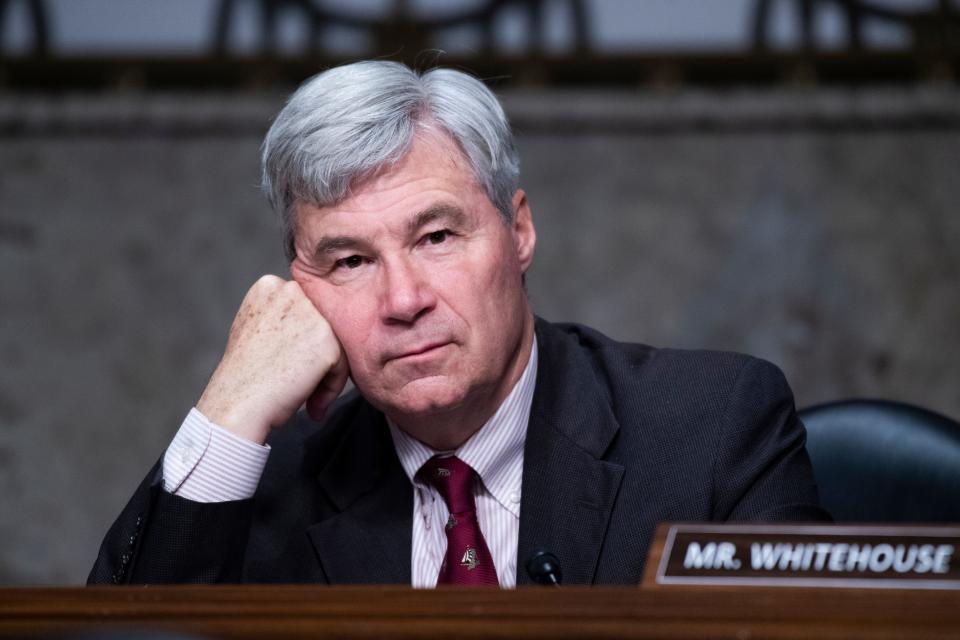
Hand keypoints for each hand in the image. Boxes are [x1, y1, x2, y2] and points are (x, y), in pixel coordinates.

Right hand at [197, 275, 347, 443]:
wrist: (237, 406)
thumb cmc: (243, 378)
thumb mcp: (254, 330)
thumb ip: (281, 317)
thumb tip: (310, 323)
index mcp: (269, 286)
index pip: (305, 309)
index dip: (301, 342)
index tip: (288, 365)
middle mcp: (291, 291)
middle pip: (323, 324)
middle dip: (316, 356)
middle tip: (299, 384)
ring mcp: (310, 312)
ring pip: (336, 344)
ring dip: (326, 374)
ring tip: (307, 397)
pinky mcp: (326, 337)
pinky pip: (342, 364)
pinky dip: (331, 388)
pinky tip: (312, 405)